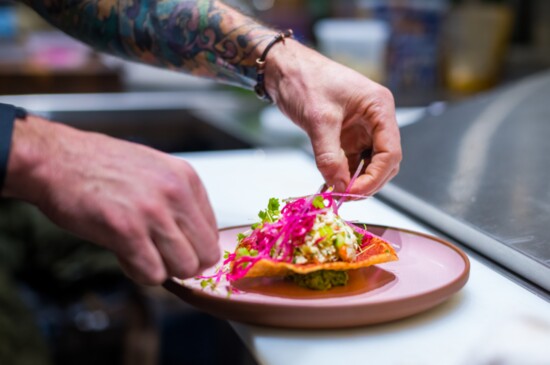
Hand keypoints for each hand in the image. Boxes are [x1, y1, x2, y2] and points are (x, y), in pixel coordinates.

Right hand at [4, 115, 219, 284]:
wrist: (57, 160)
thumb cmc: (102, 166)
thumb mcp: (156, 170)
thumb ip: (179, 200)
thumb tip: (195, 236)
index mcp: (186, 177)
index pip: (213, 231)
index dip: (195, 246)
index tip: (178, 247)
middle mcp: (175, 193)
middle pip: (205, 254)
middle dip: (185, 263)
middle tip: (162, 256)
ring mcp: (152, 212)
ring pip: (184, 268)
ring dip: (163, 269)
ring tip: (142, 253)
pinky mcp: (126, 231)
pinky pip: (153, 273)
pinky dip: (140, 272)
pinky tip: (125, 255)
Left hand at [266, 40, 401, 195]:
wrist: (282, 69)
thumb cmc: (304, 81)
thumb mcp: (318, 120)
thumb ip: (329, 156)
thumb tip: (339, 188)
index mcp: (379, 107)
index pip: (390, 152)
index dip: (375, 177)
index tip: (353, 193)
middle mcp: (376, 118)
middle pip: (384, 161)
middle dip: (368, 182)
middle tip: (344, 197)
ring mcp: (363, 127)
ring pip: (369, 163)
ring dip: (355, 180)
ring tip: (336, 194)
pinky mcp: (348, 134)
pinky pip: (352, 160)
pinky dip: (344, 174)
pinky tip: (331, 184)